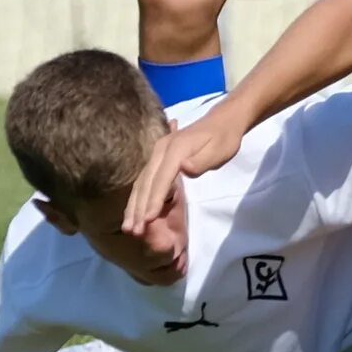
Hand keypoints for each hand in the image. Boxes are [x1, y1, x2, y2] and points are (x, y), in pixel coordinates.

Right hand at [124, 112, 246, 237]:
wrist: (221, 121)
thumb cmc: (223, 139)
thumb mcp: (220, 150)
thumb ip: (201, 160)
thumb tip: (184, 168)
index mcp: (175, 148)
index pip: (161, 177)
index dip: (154, 199)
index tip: (148, 219)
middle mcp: (160, 149)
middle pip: (146, 181)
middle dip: (139, 207)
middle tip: (134, 230)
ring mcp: (156, 153)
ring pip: (141, 182)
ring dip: (133, 205)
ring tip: (128, 227)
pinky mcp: (157, 158)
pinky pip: (144, 180)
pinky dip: (137, 198)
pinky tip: (133, 213)